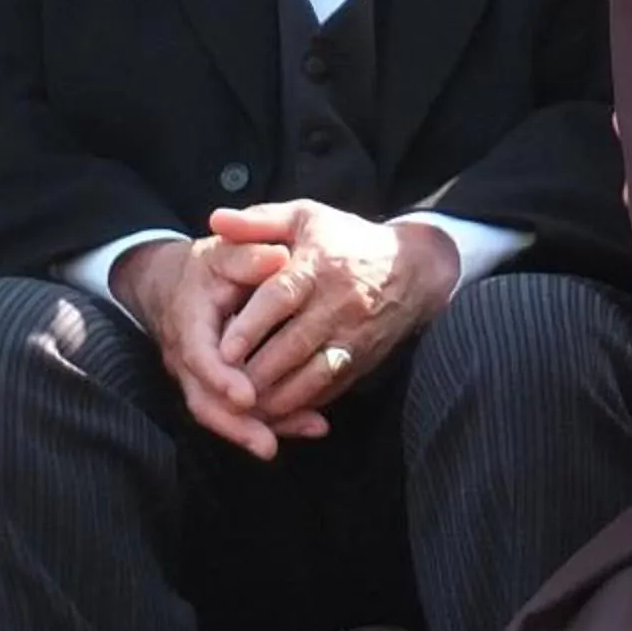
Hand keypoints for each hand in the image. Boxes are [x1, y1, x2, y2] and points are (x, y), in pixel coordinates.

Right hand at [111, 235, 283, 458]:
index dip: (221, 379)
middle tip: (268, 444)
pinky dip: (267, 422)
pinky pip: (233, 412)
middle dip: (236, 425)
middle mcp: (187, 359)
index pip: (200, 358)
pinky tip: (305, 425)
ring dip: (252, 431)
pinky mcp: (214, 388)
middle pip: (205, 402)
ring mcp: (198, 378)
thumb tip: (278, 258)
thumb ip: (248, 254)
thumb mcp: (224, 251)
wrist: (172, 284)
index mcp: (189, 324)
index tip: (246, 396)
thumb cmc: (206, 267)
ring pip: (219, 414)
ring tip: (292, 440)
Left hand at [203, 203, 460, 431]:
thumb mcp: (307, 218)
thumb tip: (215, 220)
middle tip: (221, 389)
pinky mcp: (361, 362)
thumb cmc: (348, 240)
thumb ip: (259, 221)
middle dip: (255, 373)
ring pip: (311, 377)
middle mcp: (338, 304)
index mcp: (319, 266)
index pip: (281, 297)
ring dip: (275, 397)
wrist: (415, 268)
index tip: (223, 350)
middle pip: (293, 345)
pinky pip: (328, 391)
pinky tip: (272, 412)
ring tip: (242, 409)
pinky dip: (299, 406)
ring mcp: (353, 337)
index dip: (252, 326)